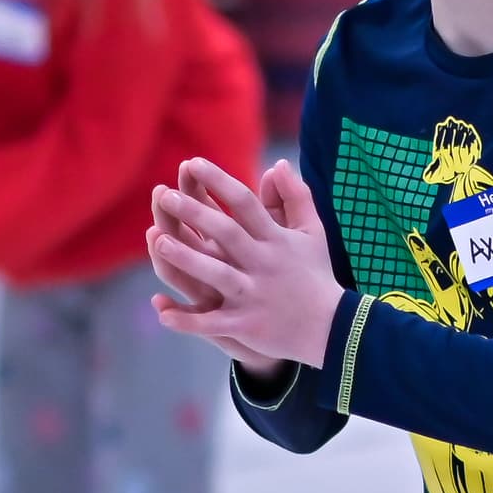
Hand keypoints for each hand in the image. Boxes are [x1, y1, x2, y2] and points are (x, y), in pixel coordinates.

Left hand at [149, 156, 341, 373]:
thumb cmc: (316, 275)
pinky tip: (161, 312)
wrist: (333, 329)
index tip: (193, 163)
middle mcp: (263, 264)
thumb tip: (279, 163)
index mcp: (275, 240)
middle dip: (196, 213)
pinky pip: (213, 323)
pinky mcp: (248, 325)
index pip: (245, 204)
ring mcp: (254, 296)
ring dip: (188, 259)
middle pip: (226, 233)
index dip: (219, 181)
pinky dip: (188, 320)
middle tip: (166, 195)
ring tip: (159, 240)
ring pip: (216, 275)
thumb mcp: (312, 232)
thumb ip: (295, 196)